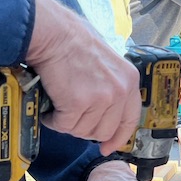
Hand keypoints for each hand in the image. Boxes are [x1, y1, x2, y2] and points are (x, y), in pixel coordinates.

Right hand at [27, 0, 139, 153]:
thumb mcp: (107, 62)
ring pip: (82, 130)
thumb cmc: (73, 41)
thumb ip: (111, 85)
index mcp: (129, 80)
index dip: (117, 137)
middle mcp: (118, 91)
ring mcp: (100, 98)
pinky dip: (54, 119)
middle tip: (71, 115)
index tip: (107, 147)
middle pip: (104, 131)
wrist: (53, 34)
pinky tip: (51, 105)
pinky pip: (64, 125)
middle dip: (85, 128)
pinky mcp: (78, 103)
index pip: (129, 120)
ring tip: (59, 104)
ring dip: (67, 122)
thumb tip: (105, 111)